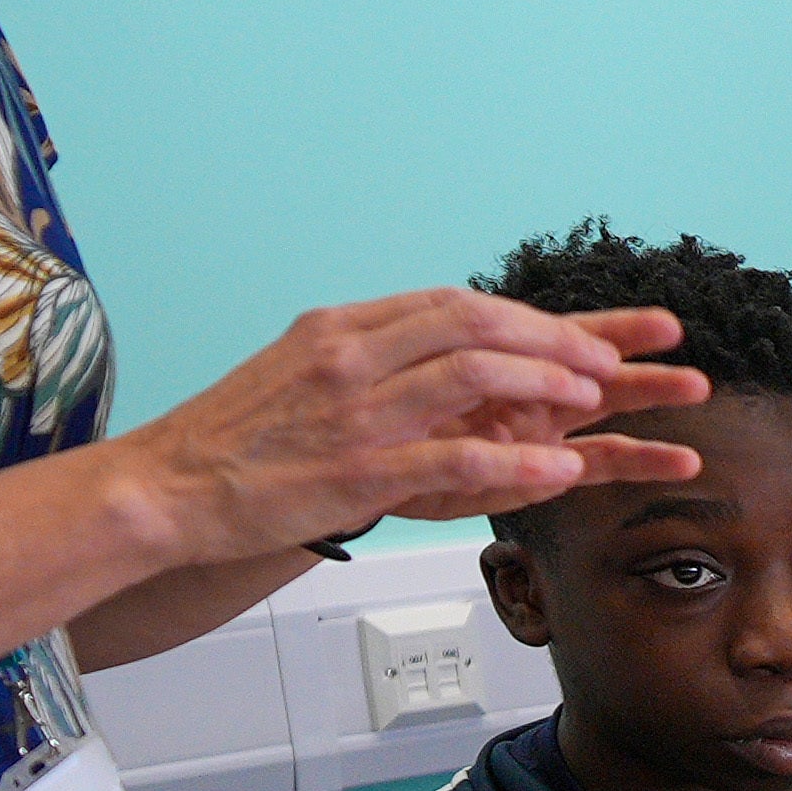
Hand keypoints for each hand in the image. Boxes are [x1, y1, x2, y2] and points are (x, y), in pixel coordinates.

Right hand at [135, 291, 696, 555]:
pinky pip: (456, 459)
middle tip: (626, 359)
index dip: (534, 318)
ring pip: (477, 375)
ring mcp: (358, 412)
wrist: (165, 486)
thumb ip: (371, 359)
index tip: (593, 334)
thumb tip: (434, 351)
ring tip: (602, 398)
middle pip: (482, 325)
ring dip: (551, 384)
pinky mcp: (358, 471)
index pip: (458, 305)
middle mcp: (355, 356)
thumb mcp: (302, 372)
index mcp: (345, 328)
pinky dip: (519, 464)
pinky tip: (564, 470)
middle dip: (563, 338)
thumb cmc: (236, 440)